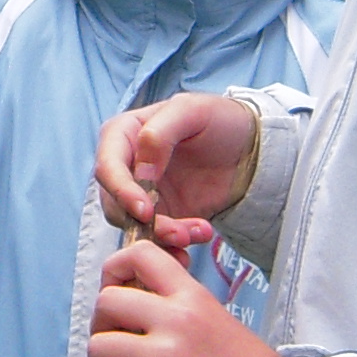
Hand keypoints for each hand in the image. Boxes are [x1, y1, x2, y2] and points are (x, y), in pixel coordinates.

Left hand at [89, 240, 276, 356]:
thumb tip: (134, 318)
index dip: (114, 271)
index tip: (114, 295)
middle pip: (106, 301)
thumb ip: (178, 313)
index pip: (141, 255)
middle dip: (100, 328)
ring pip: (98, 346)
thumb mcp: (217, 323)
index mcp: (192, 297)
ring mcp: (165, 353)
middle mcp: (176, 318)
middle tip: (112, 351)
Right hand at [95, 93, 261, 250]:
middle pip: (115, 204)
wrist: (249, 149)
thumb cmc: (219, 119)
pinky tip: (199, 237)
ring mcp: (141, 195)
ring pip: (135, 226)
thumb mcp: (192, 111)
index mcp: (122, 135)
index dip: (121, 192)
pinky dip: (174, 245)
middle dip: (145, 223)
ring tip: (200, 232)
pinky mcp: (161, 217)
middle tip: (178, 233)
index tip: (145, 211)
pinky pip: (156, 238)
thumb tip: (140, 169)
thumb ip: (159, 133)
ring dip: (164, 237)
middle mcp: (125, 167)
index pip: (107, 168)